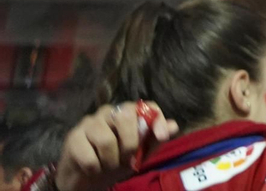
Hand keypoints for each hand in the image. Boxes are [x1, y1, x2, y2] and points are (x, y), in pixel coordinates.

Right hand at [58, 103, 176, 190]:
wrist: (85, 179)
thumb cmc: (115, 161)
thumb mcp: (140, 153)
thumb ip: (154, 139)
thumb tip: (173, 126)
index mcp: (127, 112)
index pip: (147, 106)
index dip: (156, 118)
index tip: (161, 136)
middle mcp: (108, 112)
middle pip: (125, 117)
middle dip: (130, 144)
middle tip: (127, 159)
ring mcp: (89, 123)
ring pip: (106, 140)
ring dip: (111, 161)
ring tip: (108, 165)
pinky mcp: (73, 138)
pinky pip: (89, 156)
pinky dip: (95, 168)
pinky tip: (93, 168)